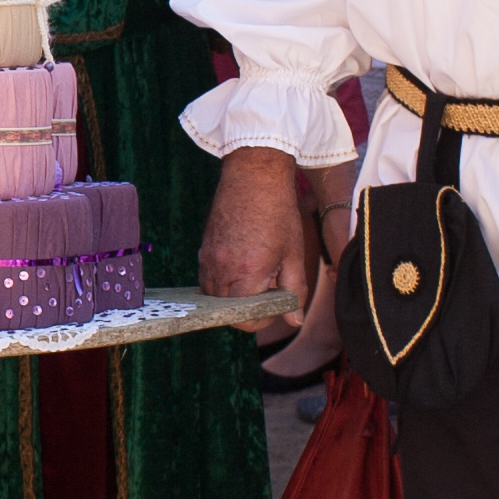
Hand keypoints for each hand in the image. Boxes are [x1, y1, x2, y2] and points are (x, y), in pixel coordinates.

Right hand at [202, 148, 313, 308]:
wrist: (254, 177)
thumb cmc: (278, 213)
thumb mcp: (294, 255)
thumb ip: (294, 291)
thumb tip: (295, 320)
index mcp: (246, 275)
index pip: (245, 320)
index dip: (263, 320)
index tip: (277, 307)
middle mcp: (221, 271)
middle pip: (227, 312)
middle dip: (248, 311)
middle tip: (269, 294)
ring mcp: (208, 260)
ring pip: (214, 297)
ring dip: (233, 298)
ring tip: (256, 280)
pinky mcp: (203, 249)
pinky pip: (208, 278)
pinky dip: (223, 282)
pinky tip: (242, 266)